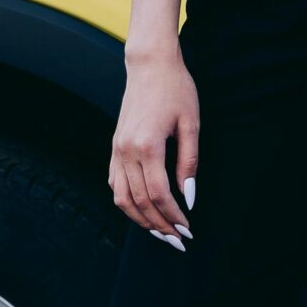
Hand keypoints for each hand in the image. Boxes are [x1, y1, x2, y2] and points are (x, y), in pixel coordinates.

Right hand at [109, 47, 197, 249]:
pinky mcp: (114, 148)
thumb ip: (189, 161)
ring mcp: (116, 151)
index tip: (188, 230)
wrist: (150, 65)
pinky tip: (144, 210)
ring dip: (141, 220)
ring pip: (123, 198)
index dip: (174, 216)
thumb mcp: (191, 123)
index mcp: (146, 145)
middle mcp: (126, 151)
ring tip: (161, 232)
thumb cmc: (176, 89)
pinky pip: (116, 184)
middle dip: (160, 225)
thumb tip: (189, 196)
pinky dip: (128, 203)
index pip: (160, 194)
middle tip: (178, 241)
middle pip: (140, 202)